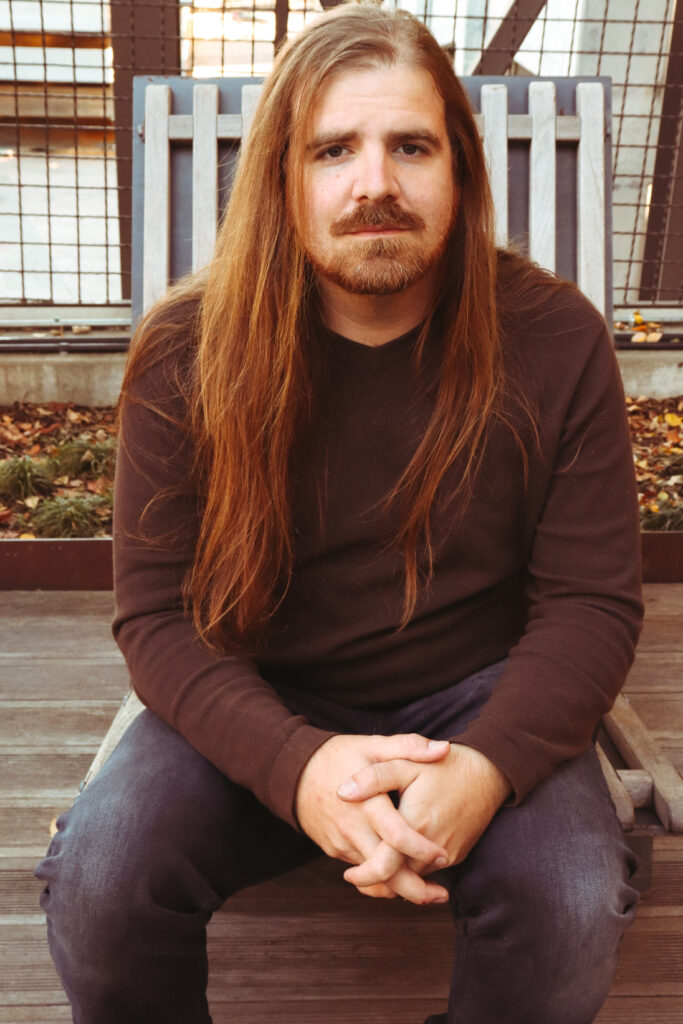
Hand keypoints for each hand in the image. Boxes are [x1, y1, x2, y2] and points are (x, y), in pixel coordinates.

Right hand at [295, 733, 451, 903]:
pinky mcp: (334, 850)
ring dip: (400, 886)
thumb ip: (409, 747)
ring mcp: (341, 842)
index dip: (421, 850)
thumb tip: (444, 749)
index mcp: (366, 802)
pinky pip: (361, 870)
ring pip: (373, 876)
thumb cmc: (338, 755)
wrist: (293, 770)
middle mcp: (352, 827)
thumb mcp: (373, 745)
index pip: (396, 836)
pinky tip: (399, 872)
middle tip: (442, 895)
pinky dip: (381, 876)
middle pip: (385, 871)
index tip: (444, 855)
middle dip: (415, 889)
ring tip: (428, 890)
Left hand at [337, 743, 511, 891]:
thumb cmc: (445, 766)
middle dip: (377, 882)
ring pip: (414, 877)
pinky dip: (413, 868)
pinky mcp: (458, 855)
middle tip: (356, 877)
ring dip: (395, 875)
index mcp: (414, 825)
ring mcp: (448, 855)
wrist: (489, 772)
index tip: (348, 875)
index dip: (364, 875)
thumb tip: (341, 792)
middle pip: (399, 879)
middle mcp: (433, 848)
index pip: (385, 866)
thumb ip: (373, 778)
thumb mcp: (405, 763)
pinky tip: (400, 856)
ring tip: (374, 865)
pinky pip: (429, 870)